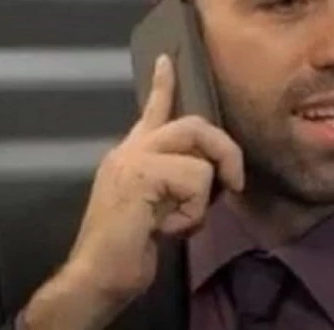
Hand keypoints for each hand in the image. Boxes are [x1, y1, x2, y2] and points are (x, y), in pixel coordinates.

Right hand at [23, 55, 243, 328]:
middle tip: (235, 183)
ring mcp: (133, 158)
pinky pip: (195, 181)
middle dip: (224, 150)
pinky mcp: (141, 174)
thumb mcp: (160, 205)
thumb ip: (177, 180)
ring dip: (204, 195)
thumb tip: (213, 172)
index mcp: (133, 153)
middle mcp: (131, 148)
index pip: (152, 109)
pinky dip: (192, 214)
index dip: (164, 84)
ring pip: (199, 152)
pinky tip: (166, 229)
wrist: (98, 274)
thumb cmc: (130, 245)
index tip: (169, 58)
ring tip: (180, 221)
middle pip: (194, 123)